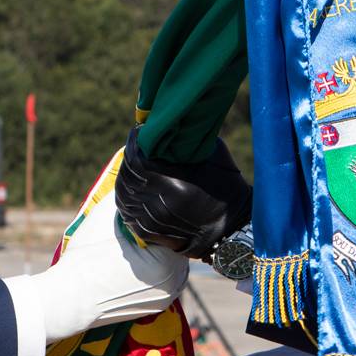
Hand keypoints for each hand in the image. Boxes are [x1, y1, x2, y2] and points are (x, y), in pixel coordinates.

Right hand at [16, 190, 187, 341]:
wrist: (69, 299)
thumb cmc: (86, 258)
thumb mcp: (106, 217)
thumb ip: (126, 194)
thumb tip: (137, 172)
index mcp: (168, 259)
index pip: (173, 224)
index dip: (157, 215)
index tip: (142, 213)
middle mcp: (175, 281)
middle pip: (174, 242)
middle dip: (159, 233)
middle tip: (135, 229)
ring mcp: (168, 296)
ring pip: (171, 260)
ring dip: (159, 250)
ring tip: (133, 245)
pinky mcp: (159, 306)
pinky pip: (165, 278)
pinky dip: (154, 268)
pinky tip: (133, 263)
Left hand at [112, 127, 252, 259]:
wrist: (232, 225)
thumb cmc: (226, 185)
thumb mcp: (215, 154)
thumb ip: (190, 139)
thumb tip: (171, 124)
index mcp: (177, 182)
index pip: (138, 160)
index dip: (134, 144)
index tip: (138, 133)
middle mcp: (162, 203)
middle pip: (128, 176)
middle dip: (129, 158)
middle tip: (135, 147)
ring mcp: (154, 220)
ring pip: (124, 195)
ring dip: (125, 178)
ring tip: (131, 167)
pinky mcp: (151, 232)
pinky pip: (127, 213)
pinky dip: (126, 200)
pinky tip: (131, 189)